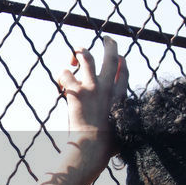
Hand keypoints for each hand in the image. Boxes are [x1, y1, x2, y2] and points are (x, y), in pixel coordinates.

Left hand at [56, 36, 128, 165]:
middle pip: (111, 56)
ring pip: (87, 57)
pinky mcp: (76, 90)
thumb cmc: (108, 144)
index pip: (124, 71)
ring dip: (80, 51)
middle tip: (107, 39)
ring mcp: (92, 86)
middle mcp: (108, 86)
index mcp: (121, 95)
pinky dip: (62, 75)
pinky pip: (66, 73)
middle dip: (109, 44)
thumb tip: (122, 129)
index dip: (122, 62)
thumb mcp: (124, 128)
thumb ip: (122, 119)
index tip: (119, 59)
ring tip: (75, 54)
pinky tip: (61, 81)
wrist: (94, 146)